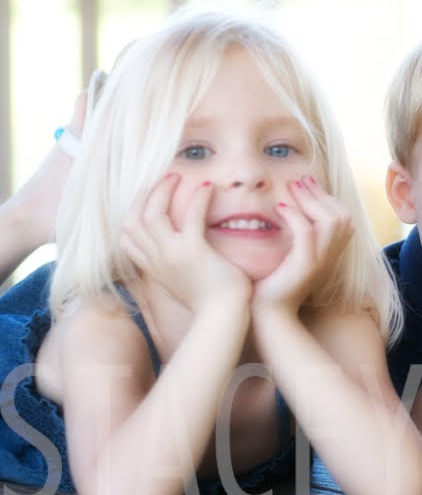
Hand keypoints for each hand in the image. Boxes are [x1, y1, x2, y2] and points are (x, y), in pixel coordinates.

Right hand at [120, 174, 250, 309]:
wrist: (223, 318)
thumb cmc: (210, 302)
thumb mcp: (182, 284)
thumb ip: (174, 268)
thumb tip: (176, 256)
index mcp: (153, 268)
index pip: (125, 238)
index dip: (132, 214)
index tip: (146, 199)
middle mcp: (157, 260)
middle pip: (132, 220)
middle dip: (144, 195)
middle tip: (163, 179)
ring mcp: (172, 255)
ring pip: (153, 214)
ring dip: (164, 190)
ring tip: (177, 176)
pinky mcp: (193, 252)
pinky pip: (191, 217)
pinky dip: (198, 198)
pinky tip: (209, 187)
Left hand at [252, 176, 352, 313]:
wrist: (268, 314)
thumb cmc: (271, 285)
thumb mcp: (288, 257)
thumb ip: (295, 238)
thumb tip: (287, 210)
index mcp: (330, 254)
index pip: (343, 218)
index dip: (328, 198)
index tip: (307, 182)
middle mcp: (330, 257)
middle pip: (342, 216)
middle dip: (321, 194)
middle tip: (299, 180)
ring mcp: (320, 262)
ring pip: (331, 221)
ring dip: (311, 200)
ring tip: (291, 189)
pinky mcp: (305, 266)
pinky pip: (307, 233)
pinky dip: (296, 216)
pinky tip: (281, 207)